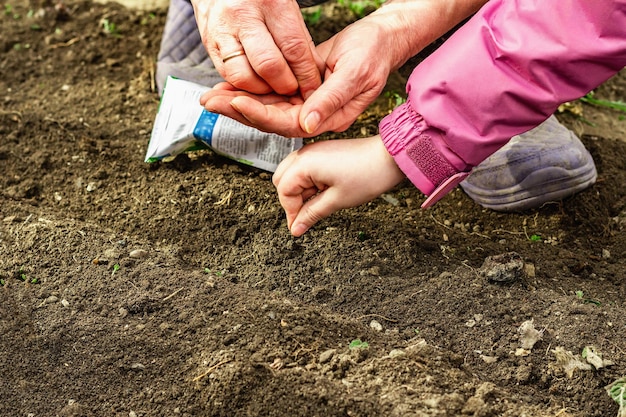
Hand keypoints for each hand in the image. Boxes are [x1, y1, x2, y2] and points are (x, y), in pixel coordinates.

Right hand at [191, 0, 322, 96]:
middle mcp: (243, 16)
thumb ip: (299, 41)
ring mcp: (222, 31)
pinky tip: (256, 82)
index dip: (305, 75)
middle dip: (284, 86)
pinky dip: (245, 86)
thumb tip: (313, 76)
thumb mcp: (285, 9)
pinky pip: (228, 76)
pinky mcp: (209, 45)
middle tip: (293, 91)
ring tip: (273, 86)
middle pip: (268, 66)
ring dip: (262, 90)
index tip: (312, 89)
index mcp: (270, 3)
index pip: (293, 48)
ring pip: (244, 77)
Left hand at [200, 16, 398, 136]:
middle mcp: (315, 116)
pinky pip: (273, 94)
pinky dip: (252, 90)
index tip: (236, 103)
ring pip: (268, 108)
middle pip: (272, 119)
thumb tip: (306, 124)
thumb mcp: (356, 74)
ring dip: (240, 103)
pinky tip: (232, 87)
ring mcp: (308, 104)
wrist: (383, 39)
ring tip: (212, 97)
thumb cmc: (374, 53)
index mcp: (330, 118)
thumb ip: (331, 100)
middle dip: (239, 111)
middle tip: (209, 102)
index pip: (289, 124)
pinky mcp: (302, 90)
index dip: (261, 115)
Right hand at [272, 136, 404, 236]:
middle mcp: (305, 154)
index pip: (284, 191)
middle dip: (291, 199)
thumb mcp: (337, 201)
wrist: (390, 157)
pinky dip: (308, 182)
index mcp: (305, 163)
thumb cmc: (368, 175)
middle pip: (282, 180)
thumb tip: (296, 228)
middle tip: (306, 215)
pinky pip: (305, 168)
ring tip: (319, 203)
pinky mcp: (323, 152)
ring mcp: (314, 151)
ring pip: (293, 174)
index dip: (290, 211)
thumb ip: (311, 214)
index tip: (298, 226)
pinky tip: (322, 192)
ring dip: (300, 191)